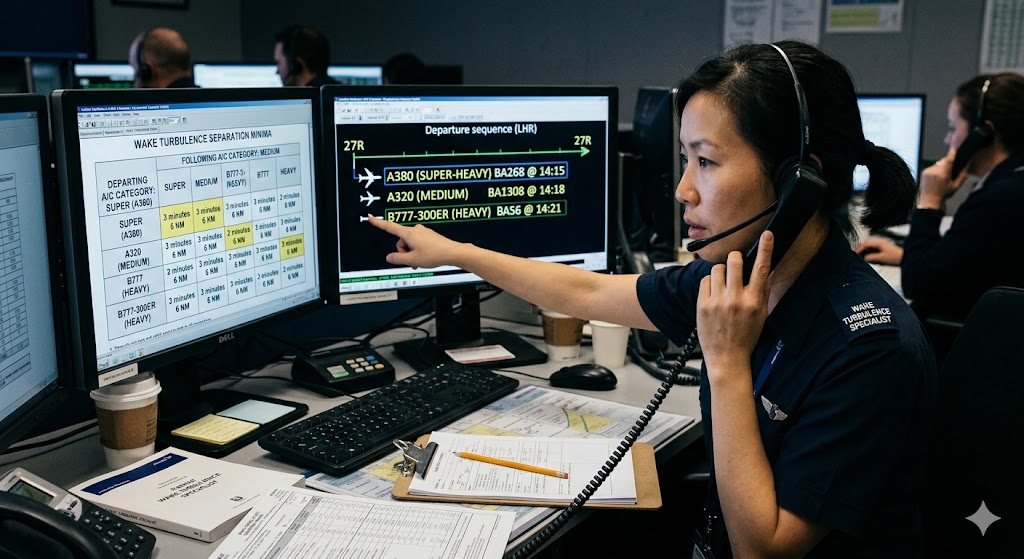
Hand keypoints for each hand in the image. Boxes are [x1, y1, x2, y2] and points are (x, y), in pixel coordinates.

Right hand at [369, 216, 463, 268]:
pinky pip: (418, 243)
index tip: (371, 218)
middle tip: (413, 261)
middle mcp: (415, 230)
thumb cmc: (435, 254)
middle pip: (401, 242)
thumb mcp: (412, 260)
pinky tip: (426, 257)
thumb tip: (389, 257)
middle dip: (404, 252)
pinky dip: (418, 251)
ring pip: (410, 244)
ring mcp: (423, 232)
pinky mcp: (429, 236)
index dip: (379, 224)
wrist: (453, 252)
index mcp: (409, 234)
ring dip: (412, 253)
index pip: (390, 227)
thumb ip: (398, 259)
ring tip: (421, 260)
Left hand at [697, 231, 772, 377]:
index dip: (766, 248)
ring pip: (717, 268)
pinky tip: (714, 295)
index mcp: (754, 301)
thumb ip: (763, 291)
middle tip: (735, 266)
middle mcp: (736, 299)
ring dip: (721, 272)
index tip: (767, 234)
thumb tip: (767, 270)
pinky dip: (710, 283)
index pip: (762, 268)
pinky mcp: (702, 304)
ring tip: (723, 286)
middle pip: (734, 261)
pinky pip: (705, 280)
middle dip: (735, 259)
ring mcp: (717, 301)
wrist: (727, 358)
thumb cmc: (746, 337)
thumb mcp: (761, 315)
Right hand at [854, 237, 902, 264]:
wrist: (904, 257)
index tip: (855, 254)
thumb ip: (872, 257)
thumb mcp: (882, 258)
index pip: (865, 244)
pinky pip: (872, 246)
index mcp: (879, 242)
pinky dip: (868, 249)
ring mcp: (881, 243)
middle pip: (866, 242)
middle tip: (854, 253)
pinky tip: (867, 253)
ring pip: (869, 244)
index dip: (859, 249)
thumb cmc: (895, 257)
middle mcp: (879, 241)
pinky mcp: (883, 246)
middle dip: (860, 247)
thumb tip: (865, 258)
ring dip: (863, 248)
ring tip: (859, 253)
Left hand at [917, 148, 968, 208]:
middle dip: (947, 163)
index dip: (951, 154)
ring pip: (937, 164)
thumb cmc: (942, 195)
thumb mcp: (955, 186)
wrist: (929, 200)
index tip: (954, 150)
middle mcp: (934, 171)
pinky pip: (932, 167)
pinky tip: (935, 178)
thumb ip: (962, 176)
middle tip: (949, 171)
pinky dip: (935, 170)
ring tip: (941, 177)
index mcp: (943, 174)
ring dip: (941, 167)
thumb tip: (967, 167)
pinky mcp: (924, 172)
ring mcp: (928, 171)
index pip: (948, 160)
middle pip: (943, 161)